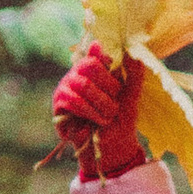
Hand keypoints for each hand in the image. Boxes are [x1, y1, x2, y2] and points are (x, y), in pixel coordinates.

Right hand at [52, 46, 145, 177]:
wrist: (111, 144)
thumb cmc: (121, 116)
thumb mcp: (132, 94)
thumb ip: (133, 73)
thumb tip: (132, 52)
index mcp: (96, 63)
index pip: (98, 49)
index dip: (109, 60)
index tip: (120, 78)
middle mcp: (79, 70)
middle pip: (90, 65)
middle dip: (109, 86)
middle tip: (116, 102)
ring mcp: (67, 84)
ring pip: (83, 85)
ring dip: (101, 103)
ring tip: (109, 116)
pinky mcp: (59, 101)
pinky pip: (74, 101)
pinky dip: (90, 112)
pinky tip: (97, 122)